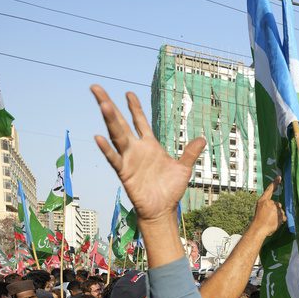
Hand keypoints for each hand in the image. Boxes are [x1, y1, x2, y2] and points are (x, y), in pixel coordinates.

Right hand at [91, 85, 204, 225]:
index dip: (134, 108)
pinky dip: (106, 149)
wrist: (162, 210)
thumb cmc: (170, 189)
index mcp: (149, 146)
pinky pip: (114, 159)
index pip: (140, 121)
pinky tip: (98, 138)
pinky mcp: (125, 173)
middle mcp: (136, 149)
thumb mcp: (183, 168)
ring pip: (116, 136)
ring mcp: (129, 160)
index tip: (128, 93)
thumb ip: (190, 153)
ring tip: (103, 104)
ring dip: (109, 120)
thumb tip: (202, 139)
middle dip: (108, 105)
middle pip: (120, 122)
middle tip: (96, 88)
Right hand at [250, 177, 284, 237]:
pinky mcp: (280, 214)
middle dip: (275, 210)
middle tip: (269, 217)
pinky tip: (275, 223)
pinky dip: (281, 220)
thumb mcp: (261, 210)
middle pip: (277, 204)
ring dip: (278, 216)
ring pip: (280, 211)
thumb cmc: (258, 221)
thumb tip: (278, 208)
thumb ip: (268, 207)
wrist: (259, 229)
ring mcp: (275, 208)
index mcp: (263, 201)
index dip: (275, 183)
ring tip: (271, 221)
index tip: (279, 177)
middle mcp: (270, 202)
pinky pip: (283, 217)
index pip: (269, 190)